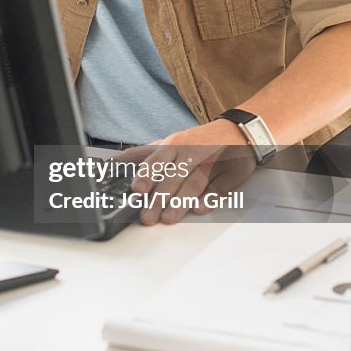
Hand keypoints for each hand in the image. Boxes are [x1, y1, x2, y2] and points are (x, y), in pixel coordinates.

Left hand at [121, 120, 256, 225]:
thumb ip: (144, 155)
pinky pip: (219, 186)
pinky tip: (199, 208)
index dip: (146, 174)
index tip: (136, 188)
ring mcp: (212, 162)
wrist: (237, 132)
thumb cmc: (196, 142)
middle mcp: (192, 153)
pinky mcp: (230, 173)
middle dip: (160, 197)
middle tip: (147, 216)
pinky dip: (209, 198)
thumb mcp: (169, 143)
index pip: (158, 158)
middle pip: (174, 175)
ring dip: (181, 201)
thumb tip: (113, 165)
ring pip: (195, 182)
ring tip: (168, 218)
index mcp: (174, 145)